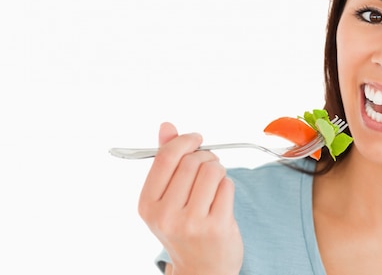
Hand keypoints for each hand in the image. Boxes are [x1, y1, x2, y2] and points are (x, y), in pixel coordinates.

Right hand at [138, 122, 242, 274]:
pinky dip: (227, 186)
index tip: (196, 139)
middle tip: (208, 166)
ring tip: (215, 183)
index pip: (166, 158)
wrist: (201, 269)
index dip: (184, 141)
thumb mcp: (166, 198)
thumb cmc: (184, 228)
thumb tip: (166, 126)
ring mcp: (191, 222)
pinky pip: (227, 185)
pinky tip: (221, 199)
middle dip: (205, 157)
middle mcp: (165, 215)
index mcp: (147, 205)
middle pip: (192, 161)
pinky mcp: (216, 226)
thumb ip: (166, 161)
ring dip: (218, 170)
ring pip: (212, 170)